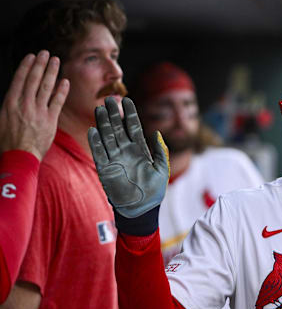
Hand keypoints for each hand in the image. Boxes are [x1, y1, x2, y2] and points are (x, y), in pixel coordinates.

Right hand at [0, 51, 68, 159]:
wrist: (19, 156)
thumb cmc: (7, 141)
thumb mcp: (1, 119)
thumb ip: (10, 106)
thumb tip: (15, 94)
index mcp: (9, 103)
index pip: (19, 79)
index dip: (26, 66)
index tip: (32, 56)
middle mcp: (24, 104)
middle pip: (33, 79)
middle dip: (40, 64)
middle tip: (46, 53)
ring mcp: (38, 111)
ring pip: (46, 87)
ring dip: (51, 72)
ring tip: (56, 61)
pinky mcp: (50, 120)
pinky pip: (57, 101)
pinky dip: (61, 90)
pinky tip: (65, 81)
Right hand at [88, 97, 168, 218]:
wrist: (141, 209)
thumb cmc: (154, 191)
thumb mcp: (161, 169)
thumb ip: (160, 151)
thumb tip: (157, 133)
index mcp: (140, 150)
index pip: (133, 127)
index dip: (129, 114)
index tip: (127, 100)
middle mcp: (126, 151)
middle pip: (118, 128)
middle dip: (113, 114)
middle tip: (108, 99)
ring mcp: (115, 159)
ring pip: (107, 137)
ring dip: (103, 123)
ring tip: (99, 109)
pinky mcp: (105, 169)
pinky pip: (99, 153)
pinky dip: (95, 142)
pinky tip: (93, 130)